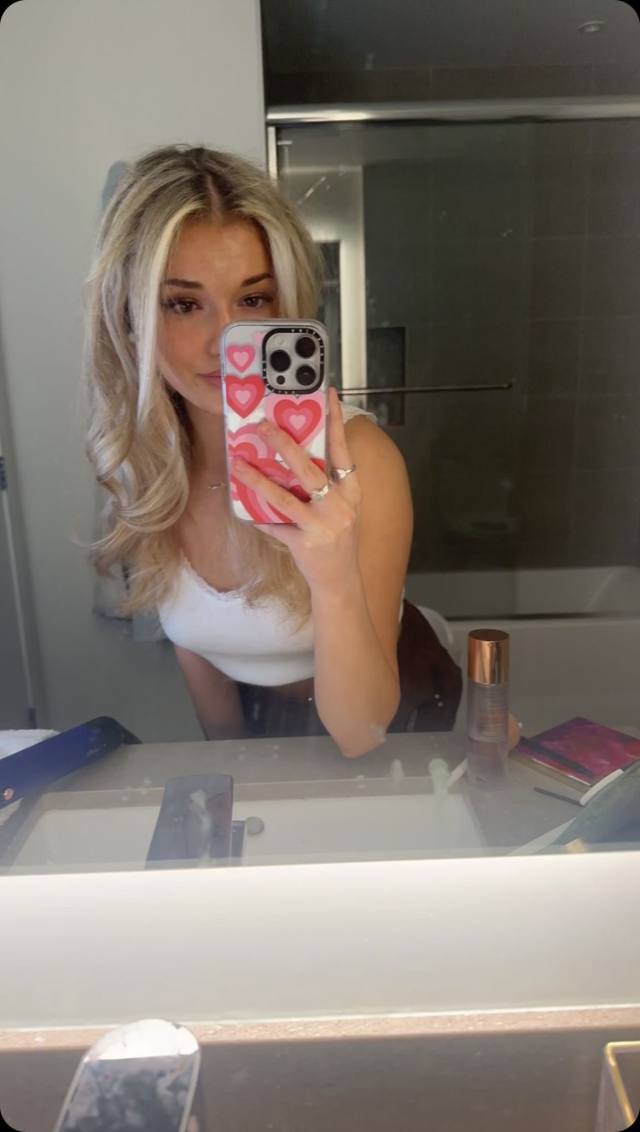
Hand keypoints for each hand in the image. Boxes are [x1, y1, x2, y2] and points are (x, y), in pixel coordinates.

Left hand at [231, 387, 361, 591]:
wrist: (340, 581)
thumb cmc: (338, 538)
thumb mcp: (341, 508)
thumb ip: (327, 484)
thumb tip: (297, 454)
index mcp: (351, 492)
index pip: (343, 451)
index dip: (336, 422)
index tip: (330, 394)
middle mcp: (339, 506)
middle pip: (310, 469)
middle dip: (285, 445)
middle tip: (264, 425)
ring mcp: (321, 526)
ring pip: (285, 497)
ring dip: (258, 479)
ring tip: (238, 463)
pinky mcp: (304, 544)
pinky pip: (275, 527)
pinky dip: (259, 518)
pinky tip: (244, 509)